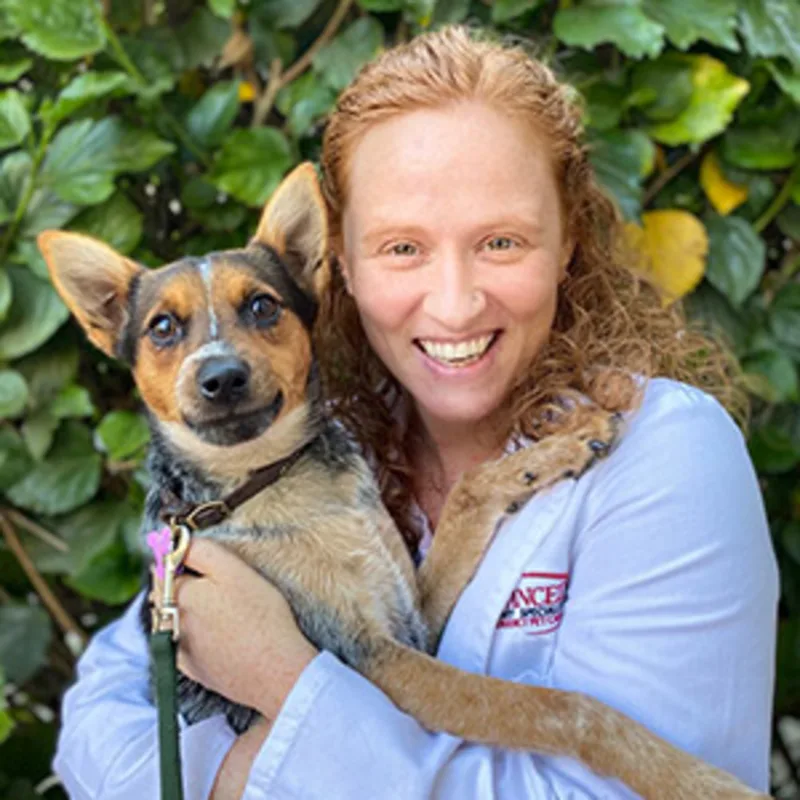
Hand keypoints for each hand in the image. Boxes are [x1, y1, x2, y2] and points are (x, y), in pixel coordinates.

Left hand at [152, 537, 317, 718]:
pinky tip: (219, 632)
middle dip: (180, 582)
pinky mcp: (192, 670)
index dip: (182, 559)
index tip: (201, 559)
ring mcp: (179, 650)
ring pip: (173, 618)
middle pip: (165, 594)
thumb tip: (178, 542)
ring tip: (220, 606)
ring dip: (185, 608)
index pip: (165, 568)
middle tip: (215, 581)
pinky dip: (194, 634)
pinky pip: (183, 643)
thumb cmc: (260, 617)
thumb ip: (202, 551)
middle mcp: (169, 624)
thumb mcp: (234, 571)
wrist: (275, 673)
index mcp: (177, 595)